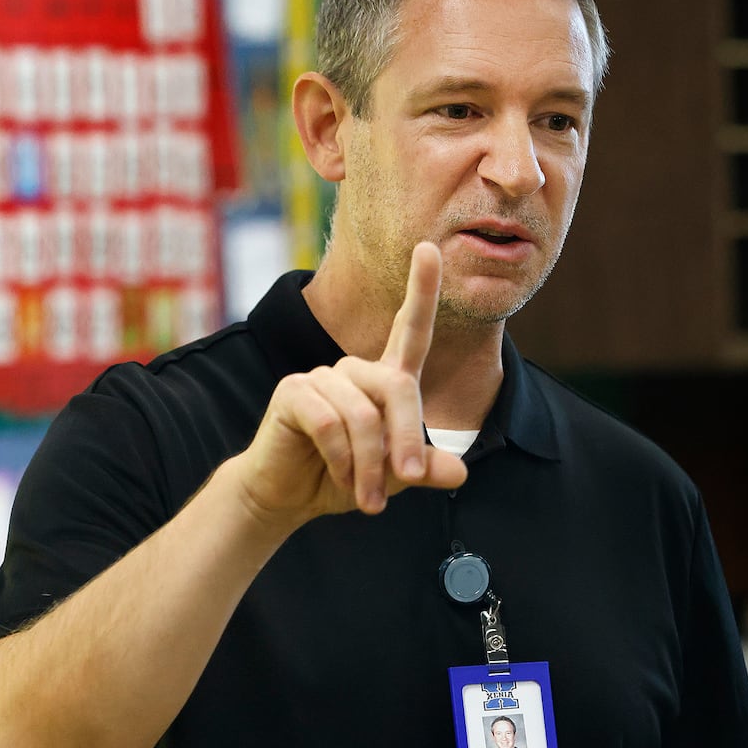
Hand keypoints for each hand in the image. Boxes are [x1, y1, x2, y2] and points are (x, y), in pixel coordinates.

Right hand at [236, 242, 467, 527]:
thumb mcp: (391, 478)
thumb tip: (460, 472)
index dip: (422, 291)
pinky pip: (330, 424)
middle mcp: (353, 369)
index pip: (410, 330)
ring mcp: (320, 376)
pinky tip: (336, 476)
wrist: (288, 497)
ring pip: (363, 415)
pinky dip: (341, 459)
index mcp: (382, 380)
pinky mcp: (293, 392)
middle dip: (406, 438)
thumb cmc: (340, 478)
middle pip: (398, 386)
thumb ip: (424, 468)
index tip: (430, 249)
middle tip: (406, 481)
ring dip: (370, 464)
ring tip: (366, 498)